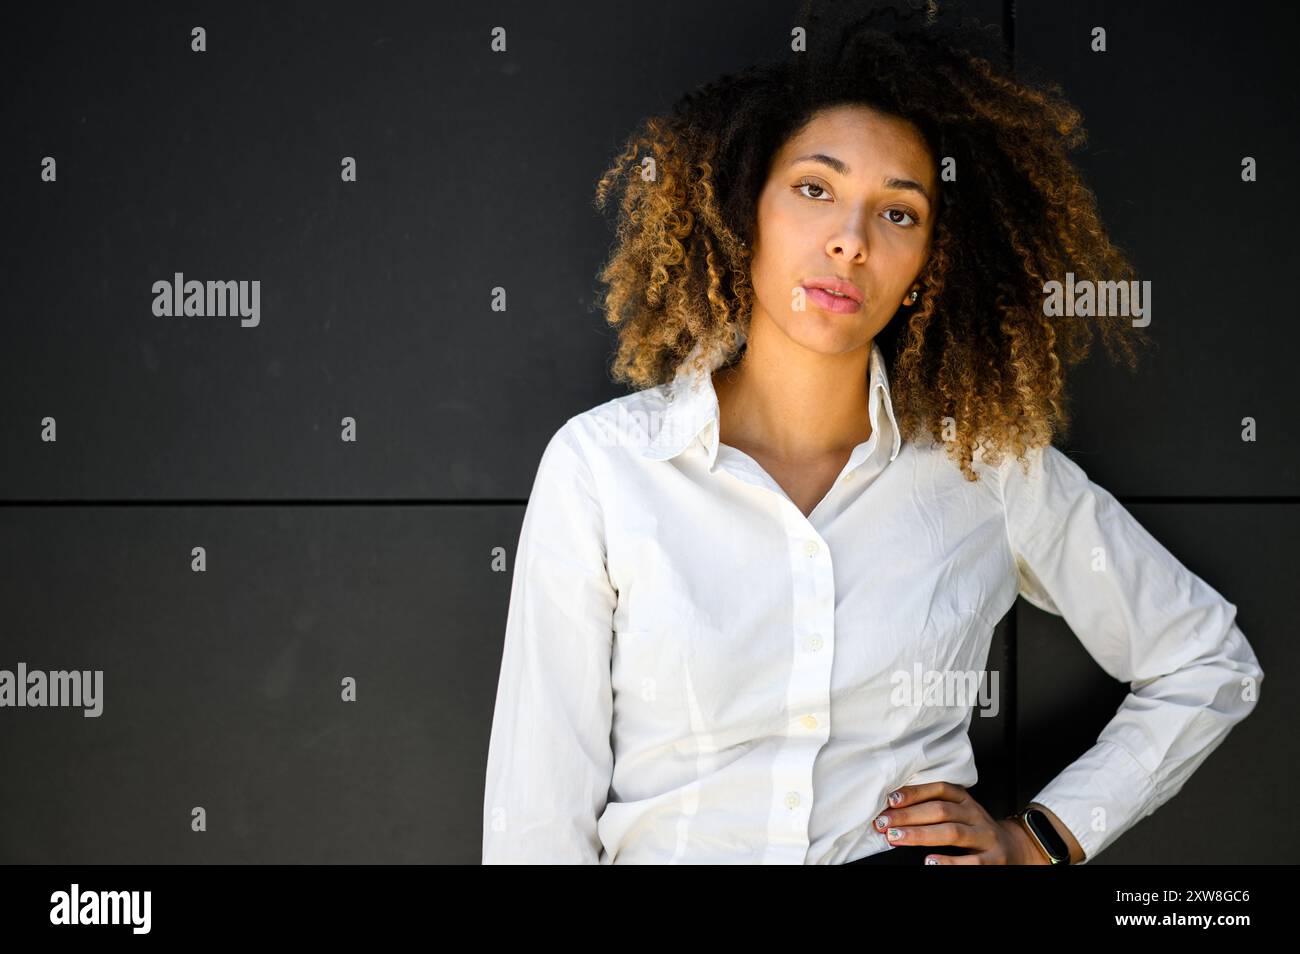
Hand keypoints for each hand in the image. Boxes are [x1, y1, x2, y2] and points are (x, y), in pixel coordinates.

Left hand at [872, 781, 1049, 864]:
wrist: (1014, 848)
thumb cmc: (974, 829)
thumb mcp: (958, 813)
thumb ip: (932, 808)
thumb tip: (891, 810)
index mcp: (965, 799)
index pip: (939, 789)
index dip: (914, 793)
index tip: (890, 800)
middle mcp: (975, 814)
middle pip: (941, 810)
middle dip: (909, 816)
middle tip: (884, 823)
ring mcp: (985, 836)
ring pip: (952, 832)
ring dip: (921, 835)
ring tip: (897, 837)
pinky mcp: (994, 859)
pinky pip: (971, 861)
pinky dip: (950, 862)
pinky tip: (930, 862)